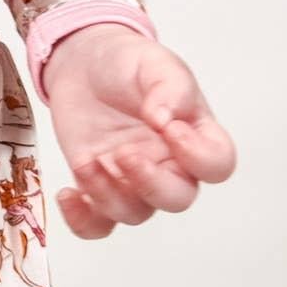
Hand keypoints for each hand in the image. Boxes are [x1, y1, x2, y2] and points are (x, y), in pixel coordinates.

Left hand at [40, 23, 234, 239]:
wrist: (84, 63)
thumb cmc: (128, 63)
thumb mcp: (154, 62)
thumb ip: (168, 88)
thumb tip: (165, 120)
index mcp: (193, 135)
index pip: (217, 164)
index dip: (199, 157)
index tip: (171, 128)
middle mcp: (168, 164)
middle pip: (176, 199)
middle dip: (150, 183)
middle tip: (124, 153)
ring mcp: (131, 179)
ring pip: (134, 213)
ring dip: (109, 195)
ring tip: (89, 162)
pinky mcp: (97, 184)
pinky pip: (96, 223)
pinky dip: (82, 221)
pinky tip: (68, 195)